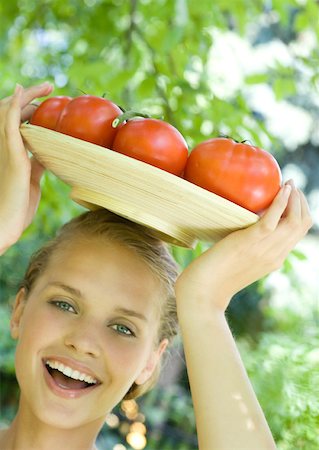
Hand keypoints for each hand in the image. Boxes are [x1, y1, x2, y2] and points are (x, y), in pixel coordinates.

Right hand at [0, 82, 52, 252]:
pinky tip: (20, 93)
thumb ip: (37, 164)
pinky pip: (10, 125)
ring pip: (11, 114)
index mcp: (13, 152)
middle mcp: (6, 147)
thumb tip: (47, 154)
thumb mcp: (32, 180)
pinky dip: (15, 107)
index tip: (47, 102)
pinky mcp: (13, 156)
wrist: (6, 224)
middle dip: (31, 98)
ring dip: (27, 97)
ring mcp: (7, 150)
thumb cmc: (18, 206)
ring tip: (45, 88)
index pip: (19, 123)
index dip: (30, 109)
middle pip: (15, 114)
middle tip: (49, 89)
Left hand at [175, 181, 312, 314]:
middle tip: (292, 186)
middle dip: (302, 201)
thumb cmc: (215, 275)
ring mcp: (265, 249)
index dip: (301, 212)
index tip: (293, 197)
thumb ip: (250, 247)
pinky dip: (282, 201)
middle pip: (302, 225)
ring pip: (295, 221)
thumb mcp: (240, 261)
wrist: (204, 290)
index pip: (299, 233)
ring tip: (289, 184)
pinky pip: (273, 219)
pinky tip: (283, 189)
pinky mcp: (250, 241)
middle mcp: (276, 255)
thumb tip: (246, 226)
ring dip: (295, 198)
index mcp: (275, 260)